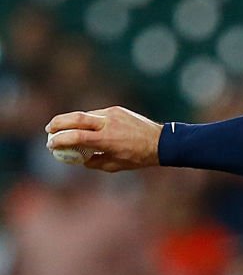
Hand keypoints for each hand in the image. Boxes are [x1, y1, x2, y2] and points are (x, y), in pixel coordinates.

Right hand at [45, 106, 161, 171]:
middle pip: (75, 117)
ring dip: (73, 121)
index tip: (51, 145)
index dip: (60, 140)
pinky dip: (89, 120)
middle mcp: (108, 123)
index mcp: (107, 139)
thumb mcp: (115, 165)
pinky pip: (97, 114)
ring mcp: (112, 114)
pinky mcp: (117, 109)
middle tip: (49, 129)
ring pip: (86, 115)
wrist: (161, 142)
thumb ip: (94, 162)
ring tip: (65, 128)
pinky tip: (88, 127)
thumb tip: (79, 159)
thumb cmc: (138, 157)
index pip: (76, 136)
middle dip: (58, 123)